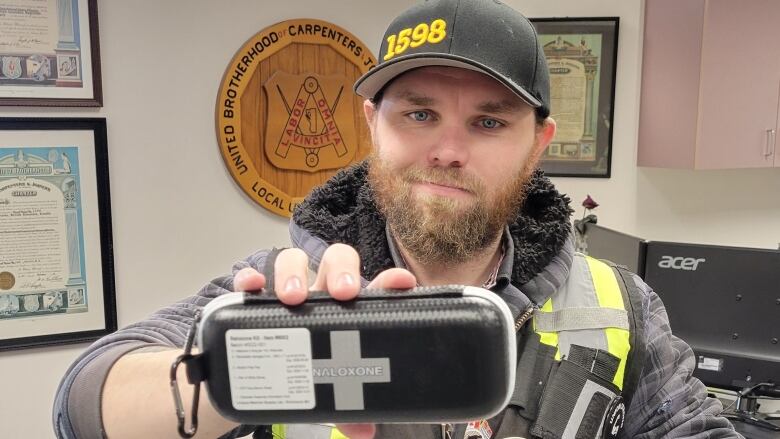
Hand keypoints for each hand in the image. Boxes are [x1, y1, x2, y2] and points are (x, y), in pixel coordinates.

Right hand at [233, 244, 416, 438]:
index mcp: (351, 310)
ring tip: (293, 297)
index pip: (376, 287)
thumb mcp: (332, 392)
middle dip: (342, 270)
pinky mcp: (256, 297)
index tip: (401, 282)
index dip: (390, 281)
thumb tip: (365, 432)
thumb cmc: (311, 372)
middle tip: (343, 293)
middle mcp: (322, 293)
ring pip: (295, 260)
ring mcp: (290, 291)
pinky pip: (251, 278)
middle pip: (337, 260)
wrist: (267, 373)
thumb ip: (349, 408)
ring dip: (295, 273)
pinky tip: (251, 285)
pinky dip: (250, 277)